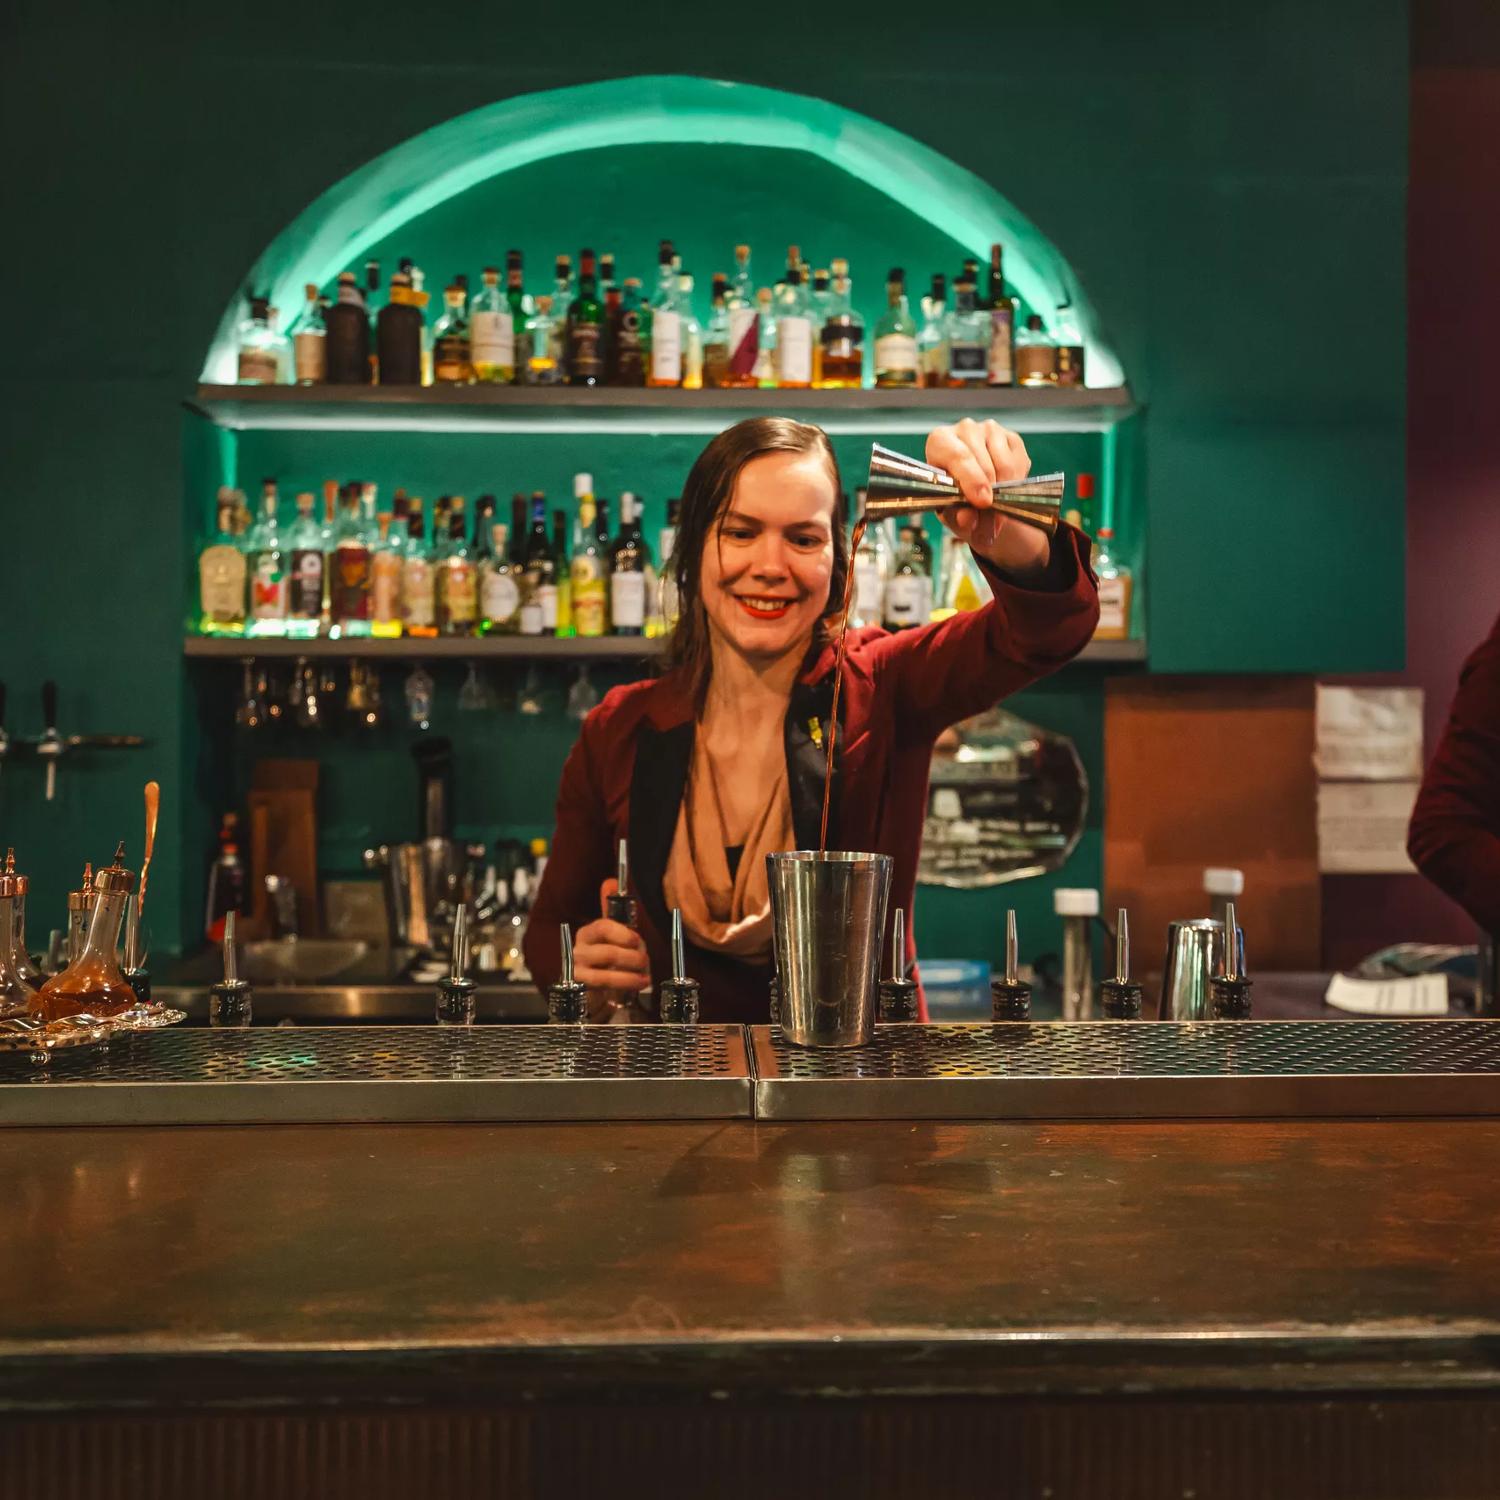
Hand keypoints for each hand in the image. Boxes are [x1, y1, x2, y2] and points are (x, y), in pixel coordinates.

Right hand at [573, 878, 651, 1019]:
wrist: (595, 990)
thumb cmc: (606, 960)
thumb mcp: (613, 935)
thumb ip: (614, 911)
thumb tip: (610, 882)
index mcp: (588, 933)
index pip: (603, 927)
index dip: (624, 934)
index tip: (638, 941)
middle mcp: (579, 949)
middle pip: (607, 951)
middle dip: (632, 957)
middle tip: (645, 960)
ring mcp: (578, 969)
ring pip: (606, 970)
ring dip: (630, 973)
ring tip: (645, 976)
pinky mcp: (580, 986)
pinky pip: (603, 984)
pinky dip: (625, 983)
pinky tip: (638, 983)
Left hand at [925, 419, 1047, 577]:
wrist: (976, 497)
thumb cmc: (957, 500)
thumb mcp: (952, 513)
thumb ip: (956, 516)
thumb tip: (966, 518)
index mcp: (940, 441)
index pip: (957, 456)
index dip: (972, 481)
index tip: (982, 503)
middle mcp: (965, 429)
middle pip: (984, 464)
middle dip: (990, 494)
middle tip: (992, 518)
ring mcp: (990, 430)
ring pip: (1004, 465)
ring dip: (1004, 491)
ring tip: (997, 507)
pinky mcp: (1012, 437)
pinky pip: (1019, 464)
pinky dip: (1015, 483)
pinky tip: (1005, 490)